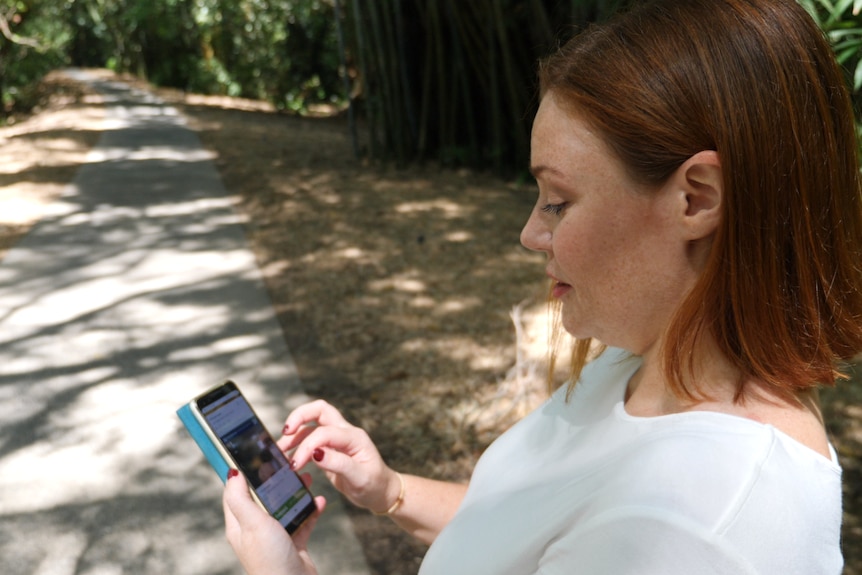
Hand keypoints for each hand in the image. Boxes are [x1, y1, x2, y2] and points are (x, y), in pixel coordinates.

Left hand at [223, 470, 326, 574]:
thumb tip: (231, 473)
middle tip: (288, 463)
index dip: (243, 473)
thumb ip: (241, 499)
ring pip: (285, 506)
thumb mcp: (253, 523)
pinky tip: (319, 501)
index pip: (235, 492)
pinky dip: (311, 510)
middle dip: (276, 479)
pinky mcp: (294, 542)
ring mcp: (275, 536)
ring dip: (296, 492)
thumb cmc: (269, 559)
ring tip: (307, 477)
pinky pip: (303, 520)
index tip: (254, 454)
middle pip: (264, 496)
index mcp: (240, 524)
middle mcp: (256, 529)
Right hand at [280, 400, 401, 513]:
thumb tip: (316, 453)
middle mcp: (345, 433)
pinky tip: (289, 457)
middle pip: (319, 410)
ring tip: (280, 450)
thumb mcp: (359, 477)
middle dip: (299, 416)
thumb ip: (338, 464)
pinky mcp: (330, 449)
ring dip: (295, 434)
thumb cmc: (374, 485)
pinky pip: (311, 439)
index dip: (307, 446)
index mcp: (354, 437)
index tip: (295, 464)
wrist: (381, 492)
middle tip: (285, 432)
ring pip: (312, 425)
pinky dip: (298, 444)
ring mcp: (337, 439)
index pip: (324, 432)